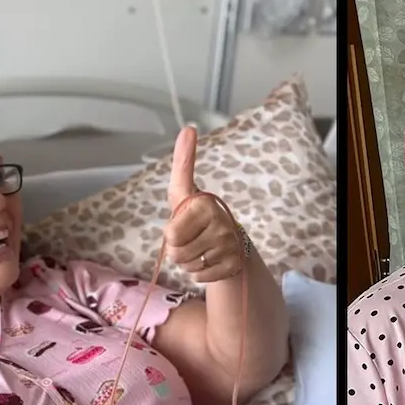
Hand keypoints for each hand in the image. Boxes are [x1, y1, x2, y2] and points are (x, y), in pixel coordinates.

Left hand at [165, 125, 245, 282]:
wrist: (232, 242)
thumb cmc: (198, 215)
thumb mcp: (184, 192)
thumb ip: (183, 163)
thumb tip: (189, 128)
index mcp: (204, 204)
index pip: (171, 234)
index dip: (172, 234)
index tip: (184, 221)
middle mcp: (220, 224)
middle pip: (176, 253)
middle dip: (178, 250)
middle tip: (191, 240)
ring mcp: (229, 246)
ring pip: (188, 266)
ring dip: (189, 262)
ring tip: (200, 249)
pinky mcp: (233, 265)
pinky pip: (201, 277)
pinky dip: (201, 273)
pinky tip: (210, 261)